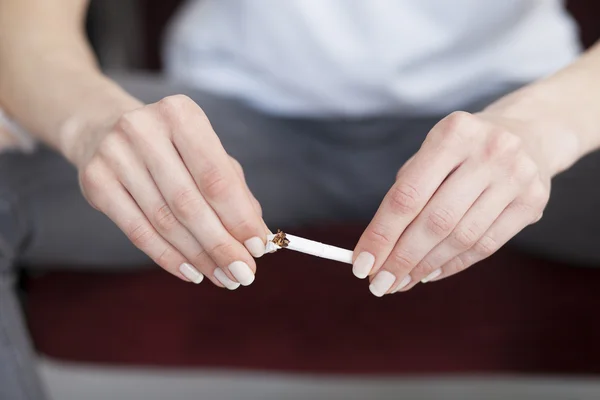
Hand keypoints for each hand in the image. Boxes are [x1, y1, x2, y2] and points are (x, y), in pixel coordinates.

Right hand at [76, 95, 267, 288]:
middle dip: (221, 245)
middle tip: (243, 274)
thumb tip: (258, 236)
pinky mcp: (95, 181)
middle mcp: (144, 130)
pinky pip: (137, 231)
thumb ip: (235, 191)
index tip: (259, 249)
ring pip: (164, 221)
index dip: (239, 218)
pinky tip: (191, 272)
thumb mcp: (207, 154)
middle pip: (189, 204)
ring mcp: (114, 155)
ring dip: (198, 256)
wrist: (103, 128)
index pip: (216, 178)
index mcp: (181, 115)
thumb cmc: (171, 145)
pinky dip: (168, 257)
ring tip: (222, 277)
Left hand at [352, 110, 572, 296]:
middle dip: (401, 258)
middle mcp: (490, 152)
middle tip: (379, 283)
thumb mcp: (431, 153)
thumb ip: (405, 193)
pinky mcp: (534, 202)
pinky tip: (430, 273)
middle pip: (435, 221)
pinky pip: (486, 246)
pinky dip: (453, 264)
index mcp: (454, 133)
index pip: (408, 195)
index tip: (361, 264)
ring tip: (401, 281)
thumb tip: (375, 250)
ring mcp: (516, 177)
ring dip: (425, 267)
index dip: (381, 234)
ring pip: (461, 238)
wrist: (528, 135)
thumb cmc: (462, 150)